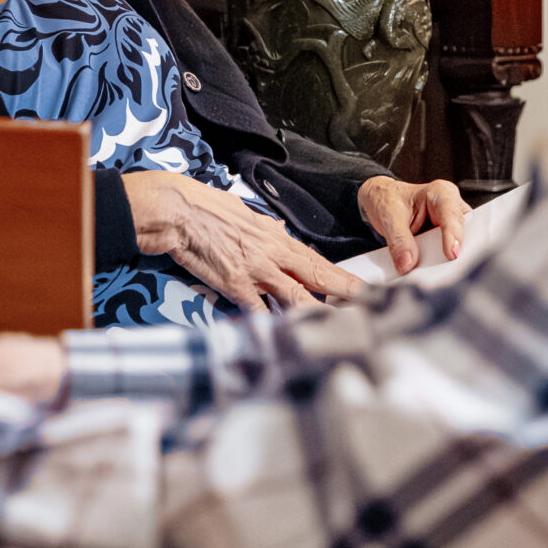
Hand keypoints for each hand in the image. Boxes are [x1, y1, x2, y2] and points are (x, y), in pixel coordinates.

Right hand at [123, 170, 362, 310]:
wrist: (178, 211)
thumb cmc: (205, 208)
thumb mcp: (242, 213)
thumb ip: (263, 227)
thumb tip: (277, 231)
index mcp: (275, 237)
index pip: (316, 260)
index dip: (341, 277)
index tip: (361, 289)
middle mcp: (272, 253)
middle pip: (317, 277)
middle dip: (346, 294)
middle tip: (369, 308)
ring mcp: (256, 270)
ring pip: (296, 297)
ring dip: (317, 315)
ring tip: (338, 330)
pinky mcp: (236, 285)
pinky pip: (260, 311)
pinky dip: (273, 326)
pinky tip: (287, 339)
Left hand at [358, 176, 469, 273]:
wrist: (382, 203)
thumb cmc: (388, 201)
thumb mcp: (389, 216)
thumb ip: (399, 240)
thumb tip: (408, 265)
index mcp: (440, 193)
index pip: (452, 214)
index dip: (453, 234)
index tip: (452, 254)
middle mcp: (451, 208)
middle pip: (464, 232)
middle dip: (459, 252)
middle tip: (449, 271)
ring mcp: (451, 226)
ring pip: (461, 246)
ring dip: (451, 262)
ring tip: (440, 277)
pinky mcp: (447, 241)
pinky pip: (450, 256)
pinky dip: (442, 266)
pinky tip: (434, 276)